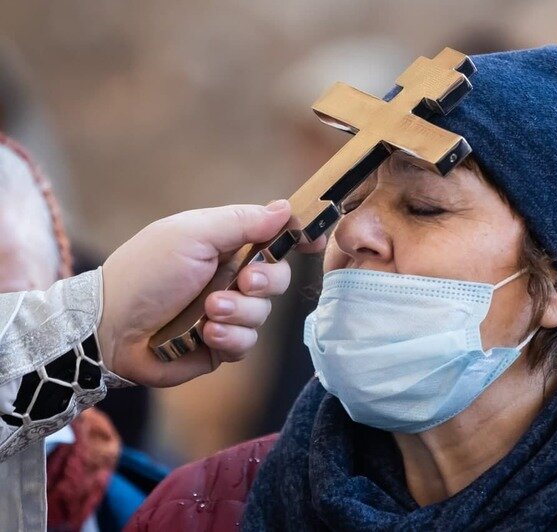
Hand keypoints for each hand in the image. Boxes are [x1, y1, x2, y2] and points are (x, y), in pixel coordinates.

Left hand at [98, 201, 323, 386]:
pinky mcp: (220, 345)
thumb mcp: (192, 235)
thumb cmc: (146, 272)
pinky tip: (207, 333)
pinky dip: (230, 338)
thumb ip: (242, 222)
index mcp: (224, 244)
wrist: (111, 327)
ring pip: (264, 314)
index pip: (272, 238)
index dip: (295, 239)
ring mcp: (226, 312)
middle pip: (277, 277)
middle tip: (243, 282)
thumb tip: (285, 208)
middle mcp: (229, 277)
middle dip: (265, 281)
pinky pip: (247, 343)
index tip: (310, 242)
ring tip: (209, 312)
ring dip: (240, 312)